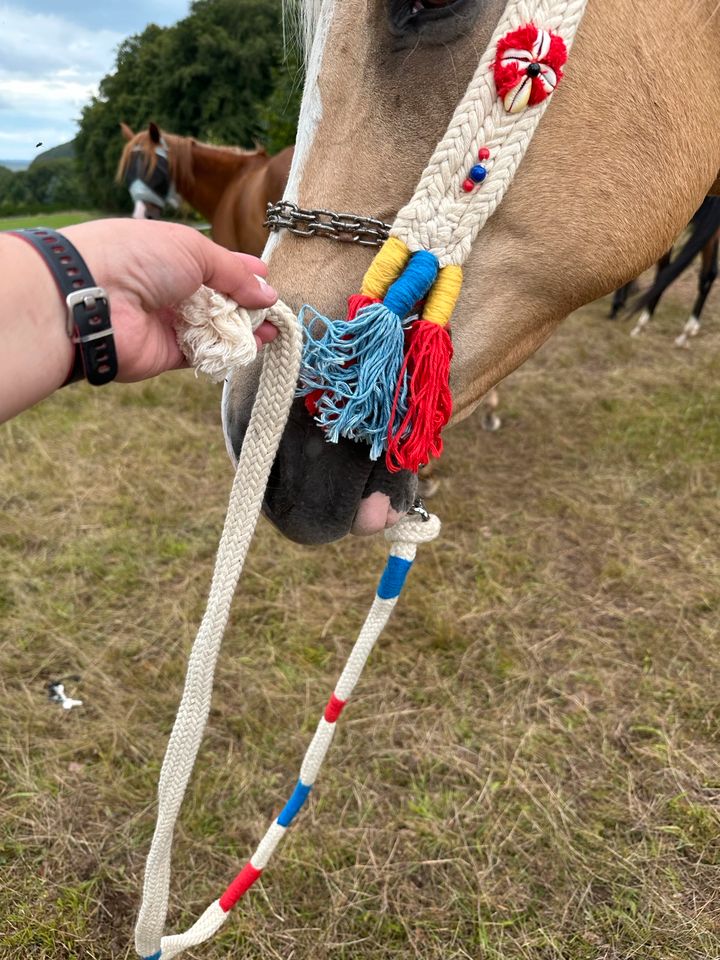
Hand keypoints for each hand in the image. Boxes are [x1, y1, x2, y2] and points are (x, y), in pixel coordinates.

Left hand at [62, 219, 278, 381]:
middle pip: (218, 299)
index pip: (214, 263)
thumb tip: (267, 294)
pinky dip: (229, 352)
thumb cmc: (139, 258)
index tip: (267, 276)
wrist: (95, 299)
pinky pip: (205, 354)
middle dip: (248, 304)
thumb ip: (234, 275)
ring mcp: (169, 322)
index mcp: (170, 255)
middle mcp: (169, 289)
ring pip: (215, 329)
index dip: (242, 270)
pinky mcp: (168, 354)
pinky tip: (253, 347)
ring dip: (245, 330)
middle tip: (276, 310)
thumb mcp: (194, 251)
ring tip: (274, 331)